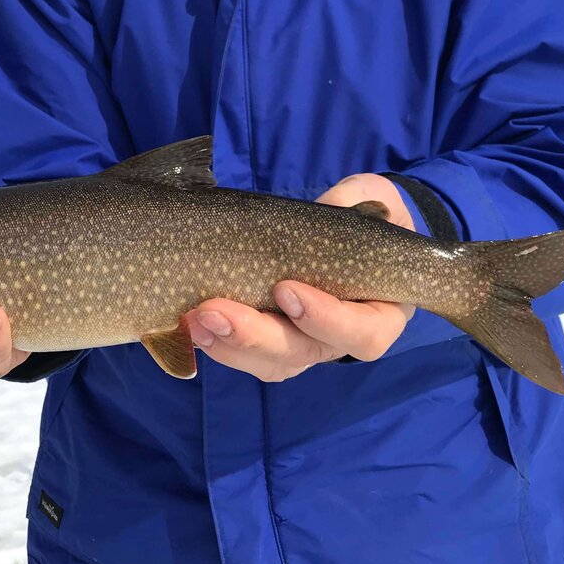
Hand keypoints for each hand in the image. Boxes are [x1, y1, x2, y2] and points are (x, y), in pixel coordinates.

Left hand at [183, 173, 414, 382]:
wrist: (344, 227)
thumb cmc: (363, 217)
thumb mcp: (371, 201)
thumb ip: (358, 201)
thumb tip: (335, 204)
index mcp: (379, 314)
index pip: (361, 333)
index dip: (325, 319)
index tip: (286, 290)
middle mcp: (339, 339)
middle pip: (301, 353)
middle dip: (255, 336)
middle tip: (214, 311)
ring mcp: (302, 344)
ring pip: (267, 362)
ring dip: (226, 343)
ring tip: (192, 317)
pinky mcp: (269, 341)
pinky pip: (243, 354)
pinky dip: (215, 341)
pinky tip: (184, 322)